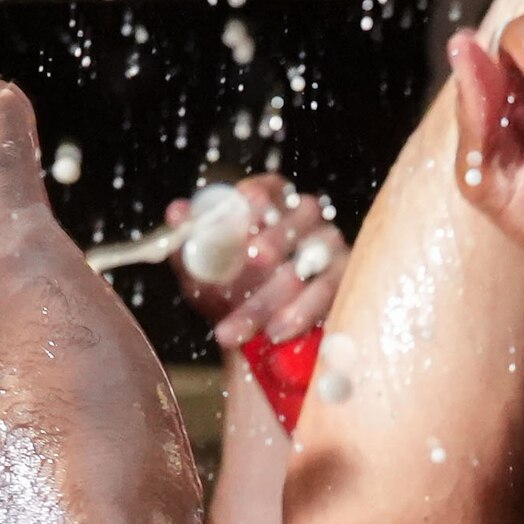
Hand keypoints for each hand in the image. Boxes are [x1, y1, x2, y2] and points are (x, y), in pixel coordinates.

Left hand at [166, 173, 346, 349]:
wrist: (256, 335)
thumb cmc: (228, 288)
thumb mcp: (201, 267)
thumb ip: (188, 242)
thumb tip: (178, 213)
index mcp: (269, 202)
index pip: (265, 188)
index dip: (253, 198)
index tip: (239, 209)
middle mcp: (305, 218)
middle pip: (291, 223)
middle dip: (270, 242)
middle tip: (251, 256)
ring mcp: (330, 248)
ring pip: (306, 265)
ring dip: (273, 295)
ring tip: (243, 323)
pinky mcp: (345, 281)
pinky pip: (327, 293)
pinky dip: (300, 313)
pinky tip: (275, 332)